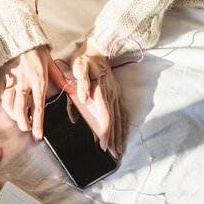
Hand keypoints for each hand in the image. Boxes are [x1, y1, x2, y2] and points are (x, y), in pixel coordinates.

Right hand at [0, 46, 70, 140]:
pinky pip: (2, 96)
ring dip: (14, 117)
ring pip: (9, 106)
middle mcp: (25, 84)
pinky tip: (10, 109)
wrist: (20, 36)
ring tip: (19, 121)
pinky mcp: (2, 78)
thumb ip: (61, 80)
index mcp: (39, 81)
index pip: (38, 108)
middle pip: (21, 110)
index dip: (38, 124)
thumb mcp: (51, 64)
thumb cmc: (37, 50)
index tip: (38, 136)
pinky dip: (5, 106)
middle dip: (23, 124)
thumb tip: (73, 91)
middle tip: (27, 129)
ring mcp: (12, 82)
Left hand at [71, 39, 123, 157]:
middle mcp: (111, 95)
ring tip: (120, 149)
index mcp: (101, 92)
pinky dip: (124, 124)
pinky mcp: (116, 93)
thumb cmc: (84, 61)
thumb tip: (84, 98)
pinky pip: (122, 111)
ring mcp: (116, 94)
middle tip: (115, 155)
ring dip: (121, 135)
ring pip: (120, 119)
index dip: (106, 132)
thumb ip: (82, 83)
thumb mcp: (79, 68)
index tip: (104, 145)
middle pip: (115, 122)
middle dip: (115, 139)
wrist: (97, 49)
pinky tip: (124, 132)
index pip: (106, 117)